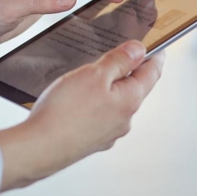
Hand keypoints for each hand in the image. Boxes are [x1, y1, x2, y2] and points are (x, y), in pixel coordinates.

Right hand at [0, 40, 165, 190]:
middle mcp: (124, 120)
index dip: (155, 56)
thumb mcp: (94, 74)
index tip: (158, 47)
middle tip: (116, 55)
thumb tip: (140, 50)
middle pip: (133, 88)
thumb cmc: (65, 112)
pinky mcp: (91, 141)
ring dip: (106, 89)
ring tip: (87, 78)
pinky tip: (75, 101)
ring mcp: (108, 133)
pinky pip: (98, 116)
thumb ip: (119, 60)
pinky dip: (92, 105)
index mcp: (130, 100)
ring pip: (114, 103)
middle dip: (126, 72)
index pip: (152, 73)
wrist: (38, 148)